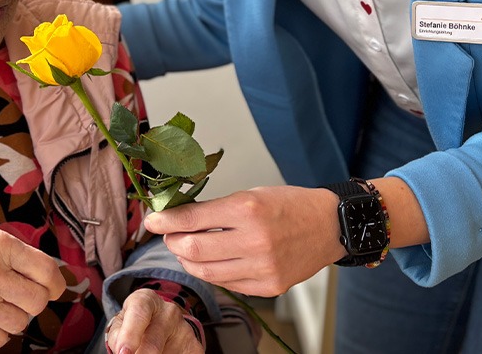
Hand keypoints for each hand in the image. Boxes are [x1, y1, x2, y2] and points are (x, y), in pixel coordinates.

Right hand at [0, 228, 65, 347]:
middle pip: (38, 300)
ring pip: (21, 322)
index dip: (55, 283)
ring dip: (15, 316)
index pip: (46, 271)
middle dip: (35, 301)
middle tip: (22, 296)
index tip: (54, 287)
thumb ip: (12, 253)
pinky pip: (1, 338)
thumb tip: (46, 271)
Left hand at [106, 289, 202, 353]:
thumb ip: (118, 338)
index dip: (130, 335)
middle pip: (153, 342)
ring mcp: (184, 328)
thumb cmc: (135, 325)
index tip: (123, 353)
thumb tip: (123, 352)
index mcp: (146, 300)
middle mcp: (168, 311)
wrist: (161, 322)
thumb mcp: (121, 326)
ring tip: (148, 352)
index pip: (139, 313)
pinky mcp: (195, 346)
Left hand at [144, 186, 344, 296]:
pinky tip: (214, 261)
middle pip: (193, 250)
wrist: (329, 226)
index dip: (165, 221)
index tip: (152, 221)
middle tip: (170, 235)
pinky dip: (212, 273)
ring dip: (188, 260)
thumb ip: (214, 209)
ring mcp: (263, 268)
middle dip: (173, 242)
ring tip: (188, 248)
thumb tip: (176, 218)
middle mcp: (255, 240)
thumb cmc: (289, 205)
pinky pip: (226, 284)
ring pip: (206, 272)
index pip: (192, 219)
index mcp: (248, 209)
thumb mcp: (250, 194)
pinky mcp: (268, 287)